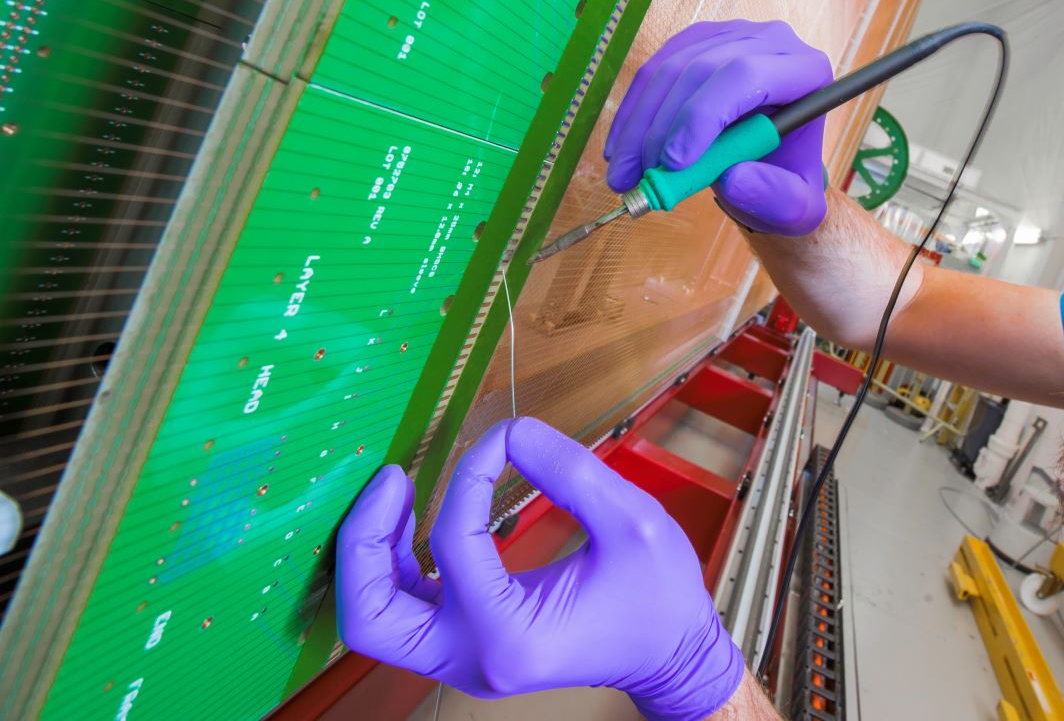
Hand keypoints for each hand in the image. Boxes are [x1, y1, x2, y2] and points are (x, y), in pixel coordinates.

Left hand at [336, 417, 744, 719]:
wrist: (671, 655)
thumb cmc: (659, 598)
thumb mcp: (633, 521)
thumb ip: (570, 471)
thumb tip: (511, 431)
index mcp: (511, 634)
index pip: (453, 543)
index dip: (469, 475)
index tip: (501, 440)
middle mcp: (475, 658)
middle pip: (369, 615)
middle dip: (363, 541)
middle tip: (391, 480)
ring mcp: (464, 661)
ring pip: (373, 619)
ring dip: (369, 554)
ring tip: (395, 494)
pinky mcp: (466, 650)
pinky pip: (401, 614)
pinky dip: (392, 567)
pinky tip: (410, 522)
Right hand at [604, 20, 832, 235]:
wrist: (770, 167)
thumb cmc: (786, 182)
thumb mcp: (794, 207)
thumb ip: (775, 196)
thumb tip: (733, 178)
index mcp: (806, 72)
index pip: (746, 76)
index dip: (702, 114)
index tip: (673, 164)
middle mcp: (771, 41)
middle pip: (702, 69)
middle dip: (662, 128)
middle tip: (639, 178)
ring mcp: (730, 36)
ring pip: (670, 69)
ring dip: (639, 125)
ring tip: (625, 174)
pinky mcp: (697, 43)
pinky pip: (654, 70)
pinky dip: (634, 113)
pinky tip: (623, 149)